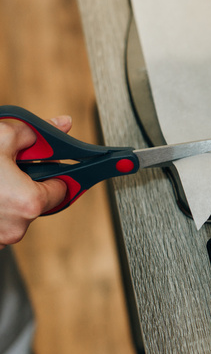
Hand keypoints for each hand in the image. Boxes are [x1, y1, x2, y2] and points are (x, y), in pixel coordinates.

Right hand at [0, 115, 71, 248]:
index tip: (46, 162)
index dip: (54, 172)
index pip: (61, 190)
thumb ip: (33, 133)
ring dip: (4, 195)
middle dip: (25, 182)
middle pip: (35, 202)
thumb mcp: (0, 138)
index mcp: (30, 203)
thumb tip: (62, 124)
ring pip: (12, 212)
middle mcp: (16, 228)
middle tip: (7, 165)